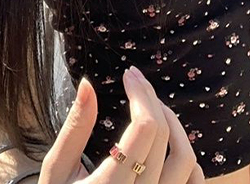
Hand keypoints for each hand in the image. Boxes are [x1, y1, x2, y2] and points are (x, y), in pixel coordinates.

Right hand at [39, 67, 203, 183]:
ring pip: (185, 159)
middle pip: (163, 136)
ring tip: (153, 105)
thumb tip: (88, 84)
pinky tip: (167, 139)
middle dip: (151, 99)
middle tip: (136, 79)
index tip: (128, 75)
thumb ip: (74, 127)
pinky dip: (185, 155)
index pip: (145, 129)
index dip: (140, 94)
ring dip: (173, 124)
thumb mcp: (57, 168)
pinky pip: (192, 182)